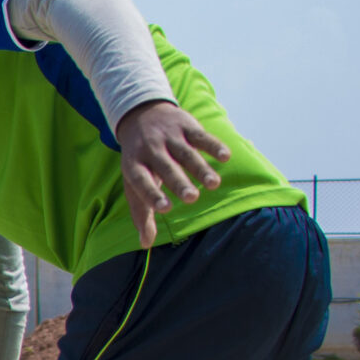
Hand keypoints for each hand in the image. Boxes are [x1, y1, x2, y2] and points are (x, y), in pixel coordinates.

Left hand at [115, 100, 227, 248]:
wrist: (140, 114)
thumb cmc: (139, 160)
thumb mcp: (134, 183)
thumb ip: (141, 213)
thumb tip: (145, 244)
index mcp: (134, 166)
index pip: (142, 181)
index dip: (152, 194)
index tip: (165, 209)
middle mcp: (151, 150)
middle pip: (166, 168)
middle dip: (179, 182)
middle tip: (191, 198)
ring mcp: (168, 137)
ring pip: (186, 153)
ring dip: (200, 168)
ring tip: (213, 184)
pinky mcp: (186, 125)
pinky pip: (201, 136)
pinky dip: (213, 145)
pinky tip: (225, 156)